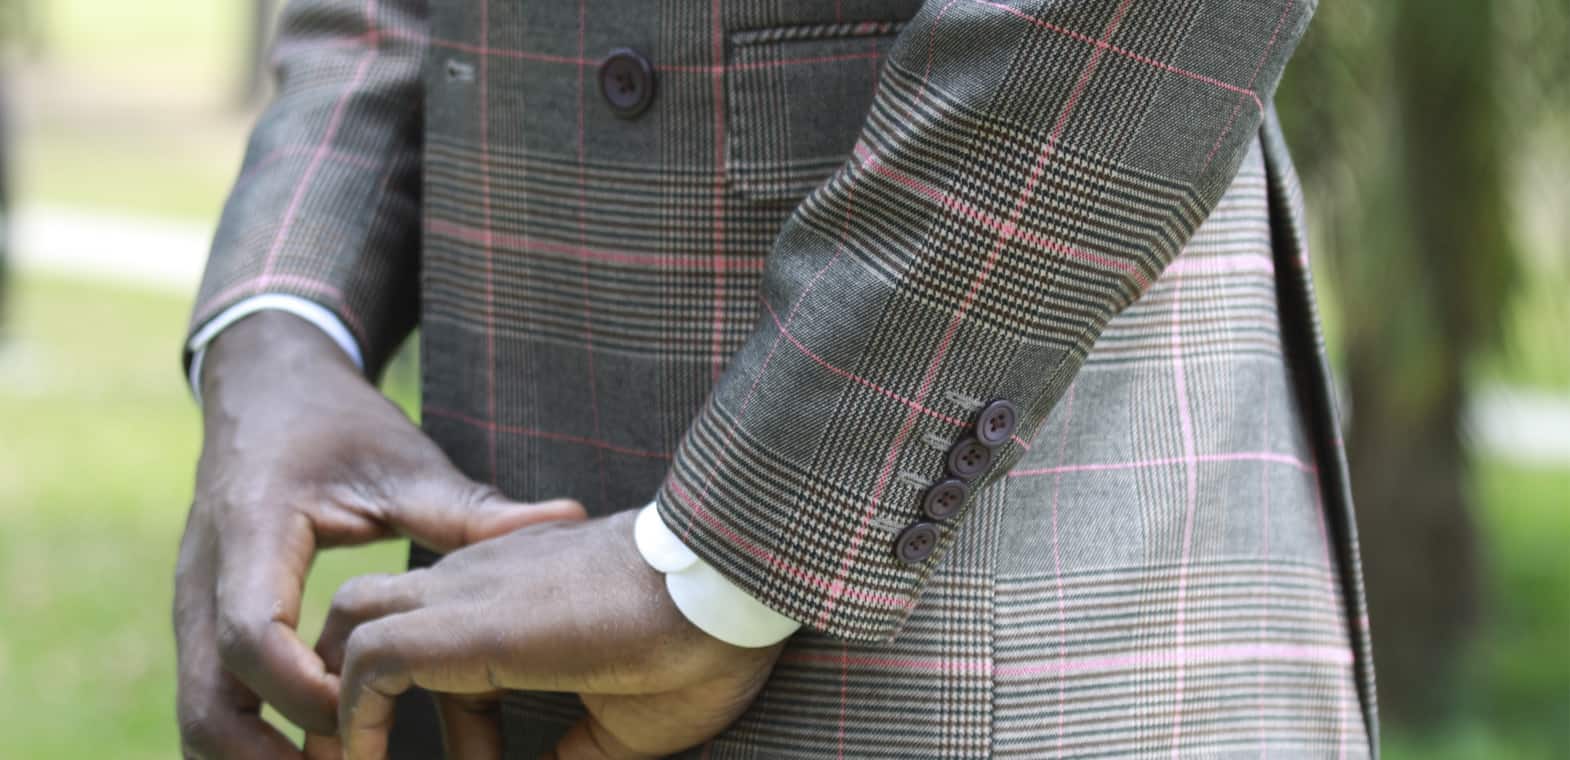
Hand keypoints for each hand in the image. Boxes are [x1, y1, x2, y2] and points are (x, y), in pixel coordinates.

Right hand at [174, 311, 585, 758]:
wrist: (266, 387)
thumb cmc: (338, 424)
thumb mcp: (403, 461)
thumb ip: (473, 509)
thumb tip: (568, 518)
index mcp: (253, 531)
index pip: (251, 634)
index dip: (306, 689)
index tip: (364, 710)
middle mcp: (205, 578)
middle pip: (207, 704)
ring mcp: (195, 605)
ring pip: (200, 716)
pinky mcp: (204, 620)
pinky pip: (215, 701)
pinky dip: (255, 740)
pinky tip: (319, 754)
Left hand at [315, 509, 783, 759]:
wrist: (729, 586)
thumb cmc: (700, 645)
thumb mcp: (623, 718)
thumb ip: (572, 750)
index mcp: (520, 593)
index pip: (441, 639)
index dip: (451, 725)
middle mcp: (482, 580)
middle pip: (371, 612)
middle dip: (348, 690)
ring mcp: (470, 592)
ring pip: (352, 621)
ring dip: (337, 703)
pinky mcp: (468, 624)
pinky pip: (372, 662)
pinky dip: (352, 718)